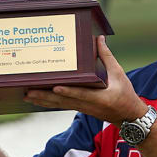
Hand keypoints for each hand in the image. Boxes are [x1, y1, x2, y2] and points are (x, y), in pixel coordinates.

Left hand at [24, 36, 147, 123]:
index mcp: (100, 98)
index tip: (56, 88)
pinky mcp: (80, 108)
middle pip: (63, 101)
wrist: (128, 117)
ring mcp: (82, 108)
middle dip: (45, 97)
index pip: (81, 94)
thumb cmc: (125, 94)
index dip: (68, 91)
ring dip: (43, 100)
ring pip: (60, 104)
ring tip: (27, 96)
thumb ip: (107, 56)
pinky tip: (38, 99)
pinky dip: (49, 102)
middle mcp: (88, 105)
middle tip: (28, 92)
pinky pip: (62, 105)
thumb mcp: (119, 74)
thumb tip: (99, 39)